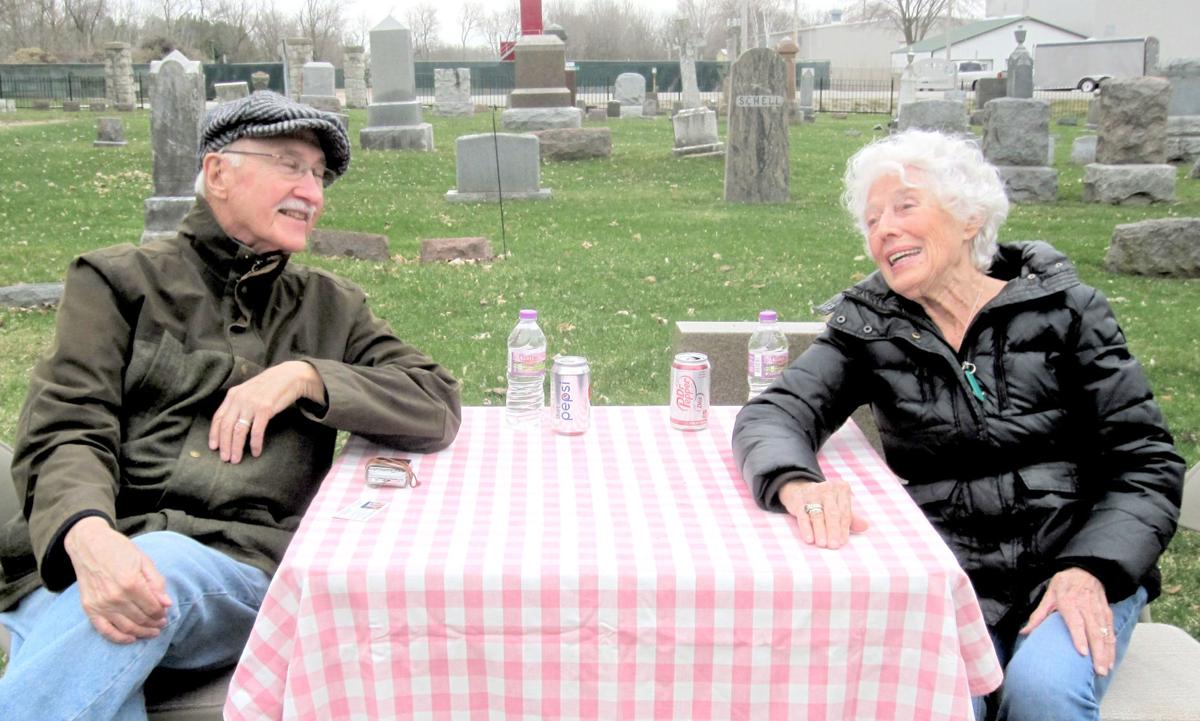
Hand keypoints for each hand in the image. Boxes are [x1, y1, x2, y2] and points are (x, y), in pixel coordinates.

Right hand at [63, 517, 171, 643]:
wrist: (88, 544)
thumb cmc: (119, 550)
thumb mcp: (144, 561)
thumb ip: (157, 583)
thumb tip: (167, 604)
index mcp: (132, 583)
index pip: (153, 608)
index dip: (161, 613)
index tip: (165, 613)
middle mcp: (115, 597)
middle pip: (141, 619)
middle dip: (154, 624)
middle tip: (161, 624)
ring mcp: (101, 604)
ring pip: (126, 628)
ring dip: (142, 632)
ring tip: (152, 632)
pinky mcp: (89, 608)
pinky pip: (105, 630)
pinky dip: (119, 638)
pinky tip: (131, 638)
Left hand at [209, 360, 324, 462]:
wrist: (290, 376)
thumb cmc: (270, 385)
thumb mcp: (249, 391)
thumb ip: (239, 403)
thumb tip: (231, 423)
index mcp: (233, 395)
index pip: (218, 417)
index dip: (214, 434)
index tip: (214, 447)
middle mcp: (239, 399)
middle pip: (226, 427)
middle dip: (225, 445)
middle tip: (226, 459)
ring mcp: (252, 404)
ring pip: (238, 431)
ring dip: (236, 448)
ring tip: (237, 459)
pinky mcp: (265, 409)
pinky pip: (256, 431)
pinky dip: (255, 444)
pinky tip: (256, 452)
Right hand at [779, 479, 868, 548]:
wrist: (799, 489)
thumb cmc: (825, 502)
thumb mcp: (839, 506)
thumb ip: (851, 518)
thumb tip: (865, 526)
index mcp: (841, 488)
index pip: (844, 511)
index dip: (844, 528)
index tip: (843, 542)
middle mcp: (827, 488)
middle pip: (832, 513)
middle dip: (833, 530)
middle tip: (834, 545)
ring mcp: (812, 493)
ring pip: (817, 515)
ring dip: (820, 531)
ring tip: (822, 544)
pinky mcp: (798, 499)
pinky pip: (803, 516)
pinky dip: (806, 528)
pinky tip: (809, 539)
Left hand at [1021, 567, 1114, 675]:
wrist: (1085, 569)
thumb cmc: (1064, 584)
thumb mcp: (1049, 595)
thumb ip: (1038, 615)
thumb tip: (1024, 632)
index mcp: (1069, 601)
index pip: (1076, 621)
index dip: (1080, 637)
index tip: (1082, 653)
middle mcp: (1086, 606)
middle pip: (1094, 631)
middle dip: (1098, 652)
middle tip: (1098, 670)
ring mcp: (1099, 610)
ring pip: (1105, 633)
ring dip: (1107, 653)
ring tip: (1105, 669)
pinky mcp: (1107, 612)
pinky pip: (1111, 631)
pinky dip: (1112, 646)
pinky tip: (1111, 660)